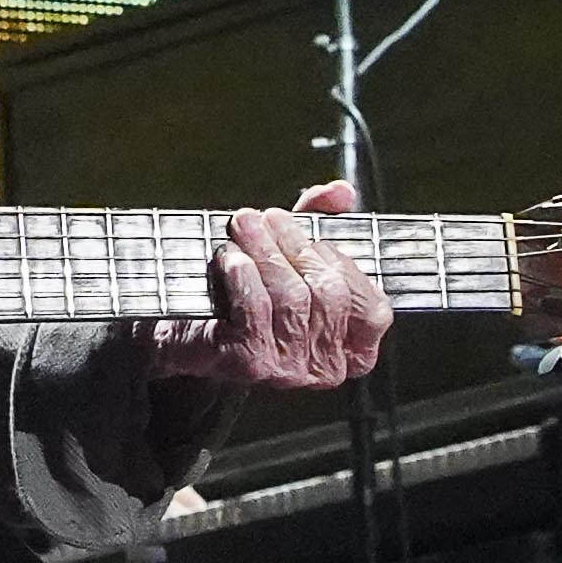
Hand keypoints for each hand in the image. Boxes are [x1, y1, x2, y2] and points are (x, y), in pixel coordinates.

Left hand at [148, 183, 392, 394]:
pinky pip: (255, 311)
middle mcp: (326, 366)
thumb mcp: (291, 257)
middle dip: (297, 247)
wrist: (189, 332)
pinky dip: (243, 277)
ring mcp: (288, 370)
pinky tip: (231, 258)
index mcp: (352, 348)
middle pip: (329, 295)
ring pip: (292, 298)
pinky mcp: (249, 363)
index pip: (373, 309)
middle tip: (268, 218)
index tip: (317, 238)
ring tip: (243, 227)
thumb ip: (321, 222)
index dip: (347, 266)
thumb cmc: (249, 297)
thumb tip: (341, 192)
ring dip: (266, 253)